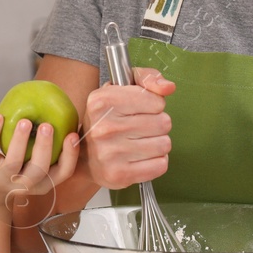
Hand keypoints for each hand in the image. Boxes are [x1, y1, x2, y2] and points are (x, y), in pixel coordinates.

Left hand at [0, 115, 81, 226]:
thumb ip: (46, 151)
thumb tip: (69, 120)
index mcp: (42, 182)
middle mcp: (24, 184)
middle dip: (44, 147)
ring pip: (13, 162)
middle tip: (47, 126)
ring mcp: (2, 178)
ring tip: (25, 121)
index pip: (63, 173)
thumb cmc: (14, 172)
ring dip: (20, 140)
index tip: (72, 135)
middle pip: (39, 170)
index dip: (70, 156)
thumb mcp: (32, 168)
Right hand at [82, 66, 174, 189]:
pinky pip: (161, 165)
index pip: (156, 100)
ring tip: (141, 142)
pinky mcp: (119, 174)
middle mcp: (104, 127)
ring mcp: (110, 153)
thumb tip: (168, 87)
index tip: (141, 109)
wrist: (84, 157)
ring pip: (164, 144)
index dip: (154, 104)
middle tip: (141, 127)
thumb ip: (147, 78)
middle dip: (157, 124)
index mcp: (102, 101)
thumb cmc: (108, 119)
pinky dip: (156, 161)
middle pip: (163, 122)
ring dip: (158, 143)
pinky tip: (142, 158)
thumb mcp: (121, 88)